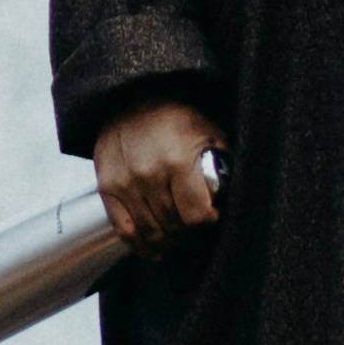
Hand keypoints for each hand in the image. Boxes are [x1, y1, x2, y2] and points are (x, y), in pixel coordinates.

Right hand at [93, 101, 223, 250]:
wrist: (131, 96)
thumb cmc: (176, 116)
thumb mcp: (209, 132)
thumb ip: (223, 165)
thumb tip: (237, 196)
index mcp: (177, 160)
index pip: (196, 216)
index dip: (208, 221)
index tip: (212, 216)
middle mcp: (148, 174)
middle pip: (173, 226)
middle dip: (189, 231)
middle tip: (194, 224)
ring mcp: (124, 182)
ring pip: (151, 233)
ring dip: (168, 240)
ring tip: (177, 234)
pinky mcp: (106, 187)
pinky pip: (123, 231)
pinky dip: (140, 246)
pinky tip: (154, 248)